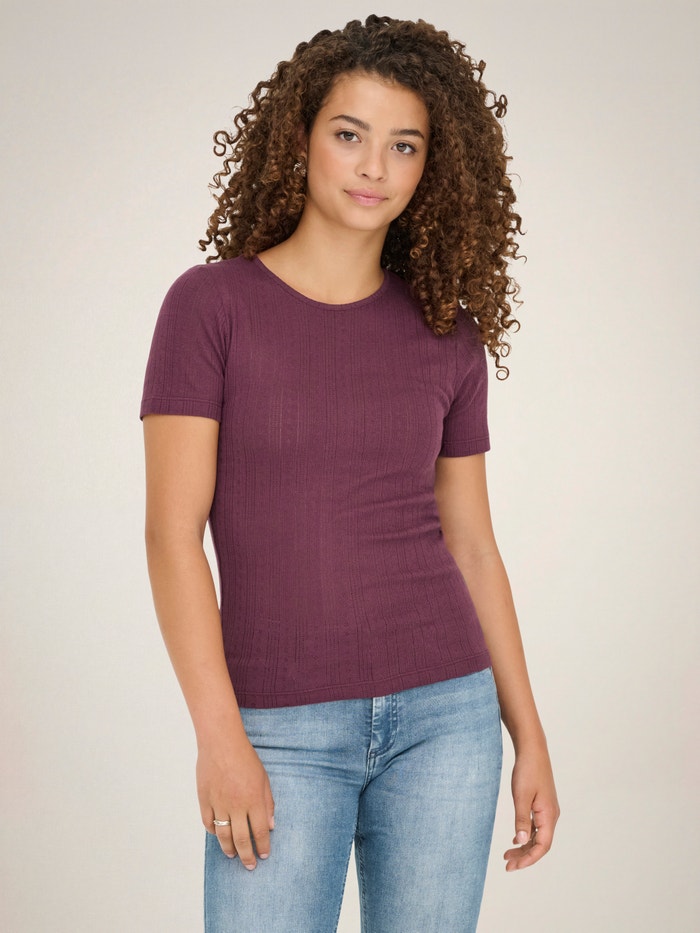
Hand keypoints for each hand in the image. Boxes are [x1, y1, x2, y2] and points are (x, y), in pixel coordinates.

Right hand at [197, 736, 274, 869]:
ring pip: (223, 836)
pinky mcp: (204, 800)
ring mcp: (218, 804)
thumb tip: (270, 826)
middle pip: (241, 839)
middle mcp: (236, 806)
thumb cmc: (245, 758)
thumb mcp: (264, 778)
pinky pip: (208, 823)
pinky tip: (219, 836)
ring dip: (229, 849)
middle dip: (247, 856)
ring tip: (233, 855)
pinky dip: (214, 832)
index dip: (262, 846)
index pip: (259, 832)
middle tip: (250, 865)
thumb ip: (268, 802)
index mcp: (253, 800)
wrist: (221, 743)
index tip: (264, 855)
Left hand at [503, 743, 558, 870]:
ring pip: (538, 836)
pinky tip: (516, 839)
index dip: (528, 859)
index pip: (542, 846)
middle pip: (540, 844)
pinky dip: (526, 835)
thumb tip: (522, 841)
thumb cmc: (527, 770)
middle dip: (525, 856)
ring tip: (508, 855)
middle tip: (507, 865)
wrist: (532, 750)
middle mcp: (551, 815)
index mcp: (549, 815)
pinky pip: (537, 827)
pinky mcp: (542, 804)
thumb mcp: (521, 796)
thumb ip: (522, 819)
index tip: (513, 866)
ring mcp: (548, 810)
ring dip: (524, 847)